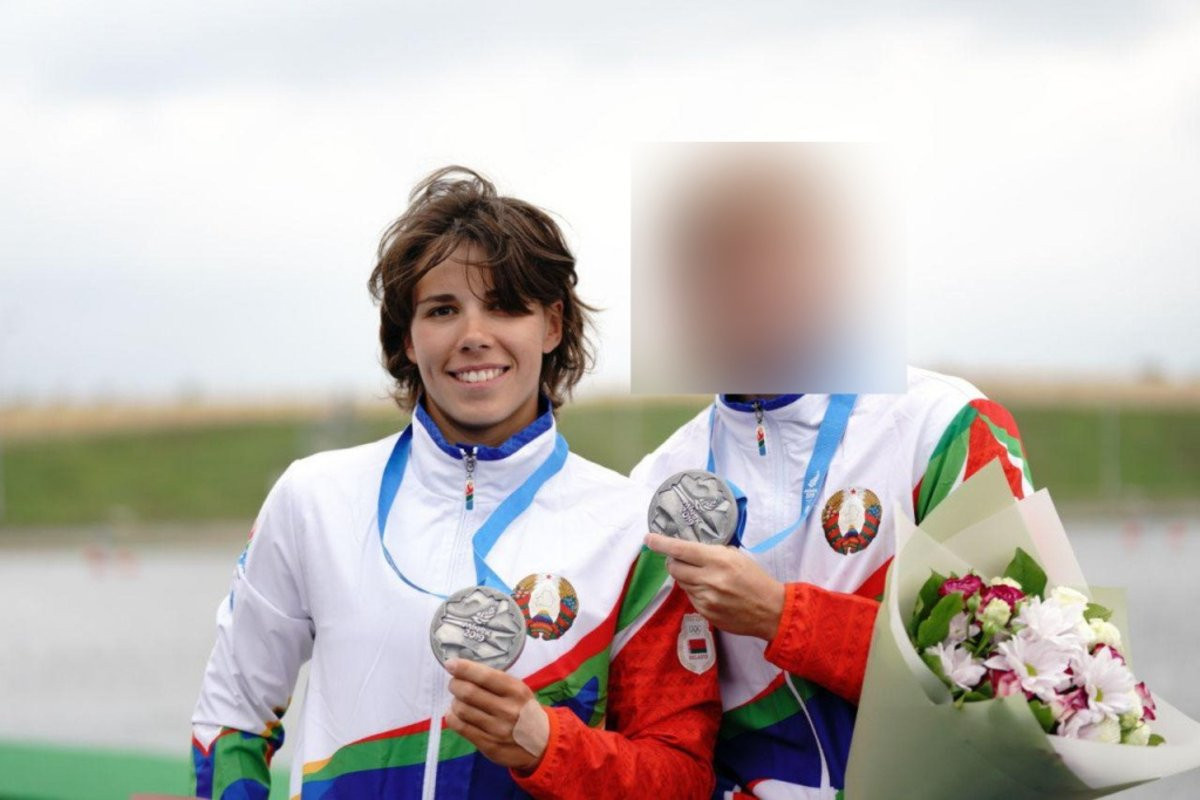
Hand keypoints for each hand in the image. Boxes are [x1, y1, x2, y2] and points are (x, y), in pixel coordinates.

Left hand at [445, 658, 548, 771]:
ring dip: (454, 702)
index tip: (450, 664)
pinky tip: (455, 714)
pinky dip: (452, 717)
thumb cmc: (525, 710)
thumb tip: (462, 670)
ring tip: (459, 700)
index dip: (463, 668)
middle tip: (454, 683)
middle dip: (455, 685)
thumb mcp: (519, 690)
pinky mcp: (489, 746)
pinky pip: (461, 728)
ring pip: (461, 710)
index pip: (484, 676)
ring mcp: (497, 730)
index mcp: (516, 691)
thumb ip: (495, 681)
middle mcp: (507, 710)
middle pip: (468, 693)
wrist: (542, 743)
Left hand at [644, 532, 785, 640]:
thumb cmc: (755, 579)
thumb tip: (689, 550)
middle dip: (673, 561)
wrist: (771, 610)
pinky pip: (690, 597)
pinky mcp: (705, 613)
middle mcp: (708, 579)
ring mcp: (705, 599)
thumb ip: (712, 552)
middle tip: (681, 559)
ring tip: (704, 576)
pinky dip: (695, 591)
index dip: (662, 543)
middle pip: (674, 567)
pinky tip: (711, 591)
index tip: (649, 539)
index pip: (681, 549)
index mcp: (717, 560)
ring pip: (681, 583)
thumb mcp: (736, 556)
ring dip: (686, 576)